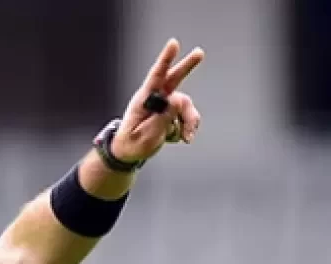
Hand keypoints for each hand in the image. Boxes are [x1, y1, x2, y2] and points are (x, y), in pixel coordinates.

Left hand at [111, 39, 204, 162]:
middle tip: (199, 52)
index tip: (173, 43)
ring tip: (186, 139)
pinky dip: (187, 129)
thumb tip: (177, 100)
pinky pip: (187, 118)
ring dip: (189, 122)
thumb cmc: (132, 144)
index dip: (165, 59)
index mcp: (143, 100)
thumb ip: (162, 118)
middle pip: (174, 78)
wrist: (131, 153)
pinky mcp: (172, 114)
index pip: (155, 76)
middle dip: (187, 65)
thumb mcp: (146, 135)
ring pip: (186, 106)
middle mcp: (156, 99)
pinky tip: (179, 139)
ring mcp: (165, 106)